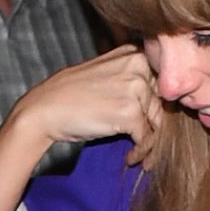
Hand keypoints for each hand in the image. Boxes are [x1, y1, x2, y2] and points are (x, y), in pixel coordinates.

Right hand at [12, 46, 161, 165]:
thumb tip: (166, 97)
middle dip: (156, 126)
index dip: (163, 105)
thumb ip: (134, 76)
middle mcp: (138, 66)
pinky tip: (131, 157)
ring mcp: (135, 89)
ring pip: (158, 122)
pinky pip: (148, 138)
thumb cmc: (72, 94)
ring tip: (138, 153)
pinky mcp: (130, 113)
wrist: (44, 110)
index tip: (156, 122)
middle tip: (148, 143)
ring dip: (151, 143)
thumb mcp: (106, 71)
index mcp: (134, 53)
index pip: (164, 81)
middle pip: (163, 103)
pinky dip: (142, 152)